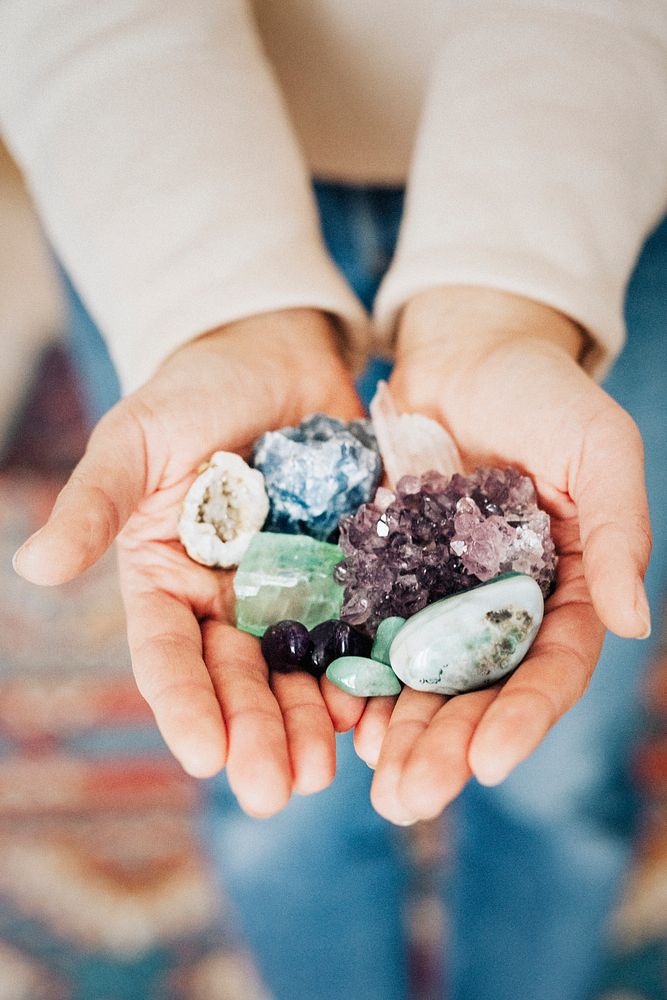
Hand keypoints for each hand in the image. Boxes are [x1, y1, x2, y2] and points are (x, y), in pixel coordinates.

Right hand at [13, 309, 364, 815]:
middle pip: (240, 677)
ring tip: (330, 768)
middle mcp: (229, 598)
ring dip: (312, 720)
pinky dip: (371, 666)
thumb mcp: (136, 441)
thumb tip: (33, 565)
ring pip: (301, 668)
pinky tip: (385, 704)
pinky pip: (362, 623)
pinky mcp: (351, 567)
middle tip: (280, 790)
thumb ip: (94, 503)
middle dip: (257, 734)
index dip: (183, 706)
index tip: (202, 756)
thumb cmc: (191, 389)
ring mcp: (294, 588)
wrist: (273, 351)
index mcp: (168, 581)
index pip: (168, 656)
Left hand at [351, 287, 650, 824]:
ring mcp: (441, 592)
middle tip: (409, 800)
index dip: (525, 716)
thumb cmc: (543, 391)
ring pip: (421, 677)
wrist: (467, 349)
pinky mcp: (387, 570)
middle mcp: (501, 602)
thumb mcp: (598, 447)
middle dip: (447, 746)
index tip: (488, 763)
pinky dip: (355, 676)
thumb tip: (634, 620)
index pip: (552, 665)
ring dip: (398, 732)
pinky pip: (369, 631)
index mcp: (564, 585)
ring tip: (371, 785)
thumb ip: (620, 528)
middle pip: (479, 690)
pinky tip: (333, 715)